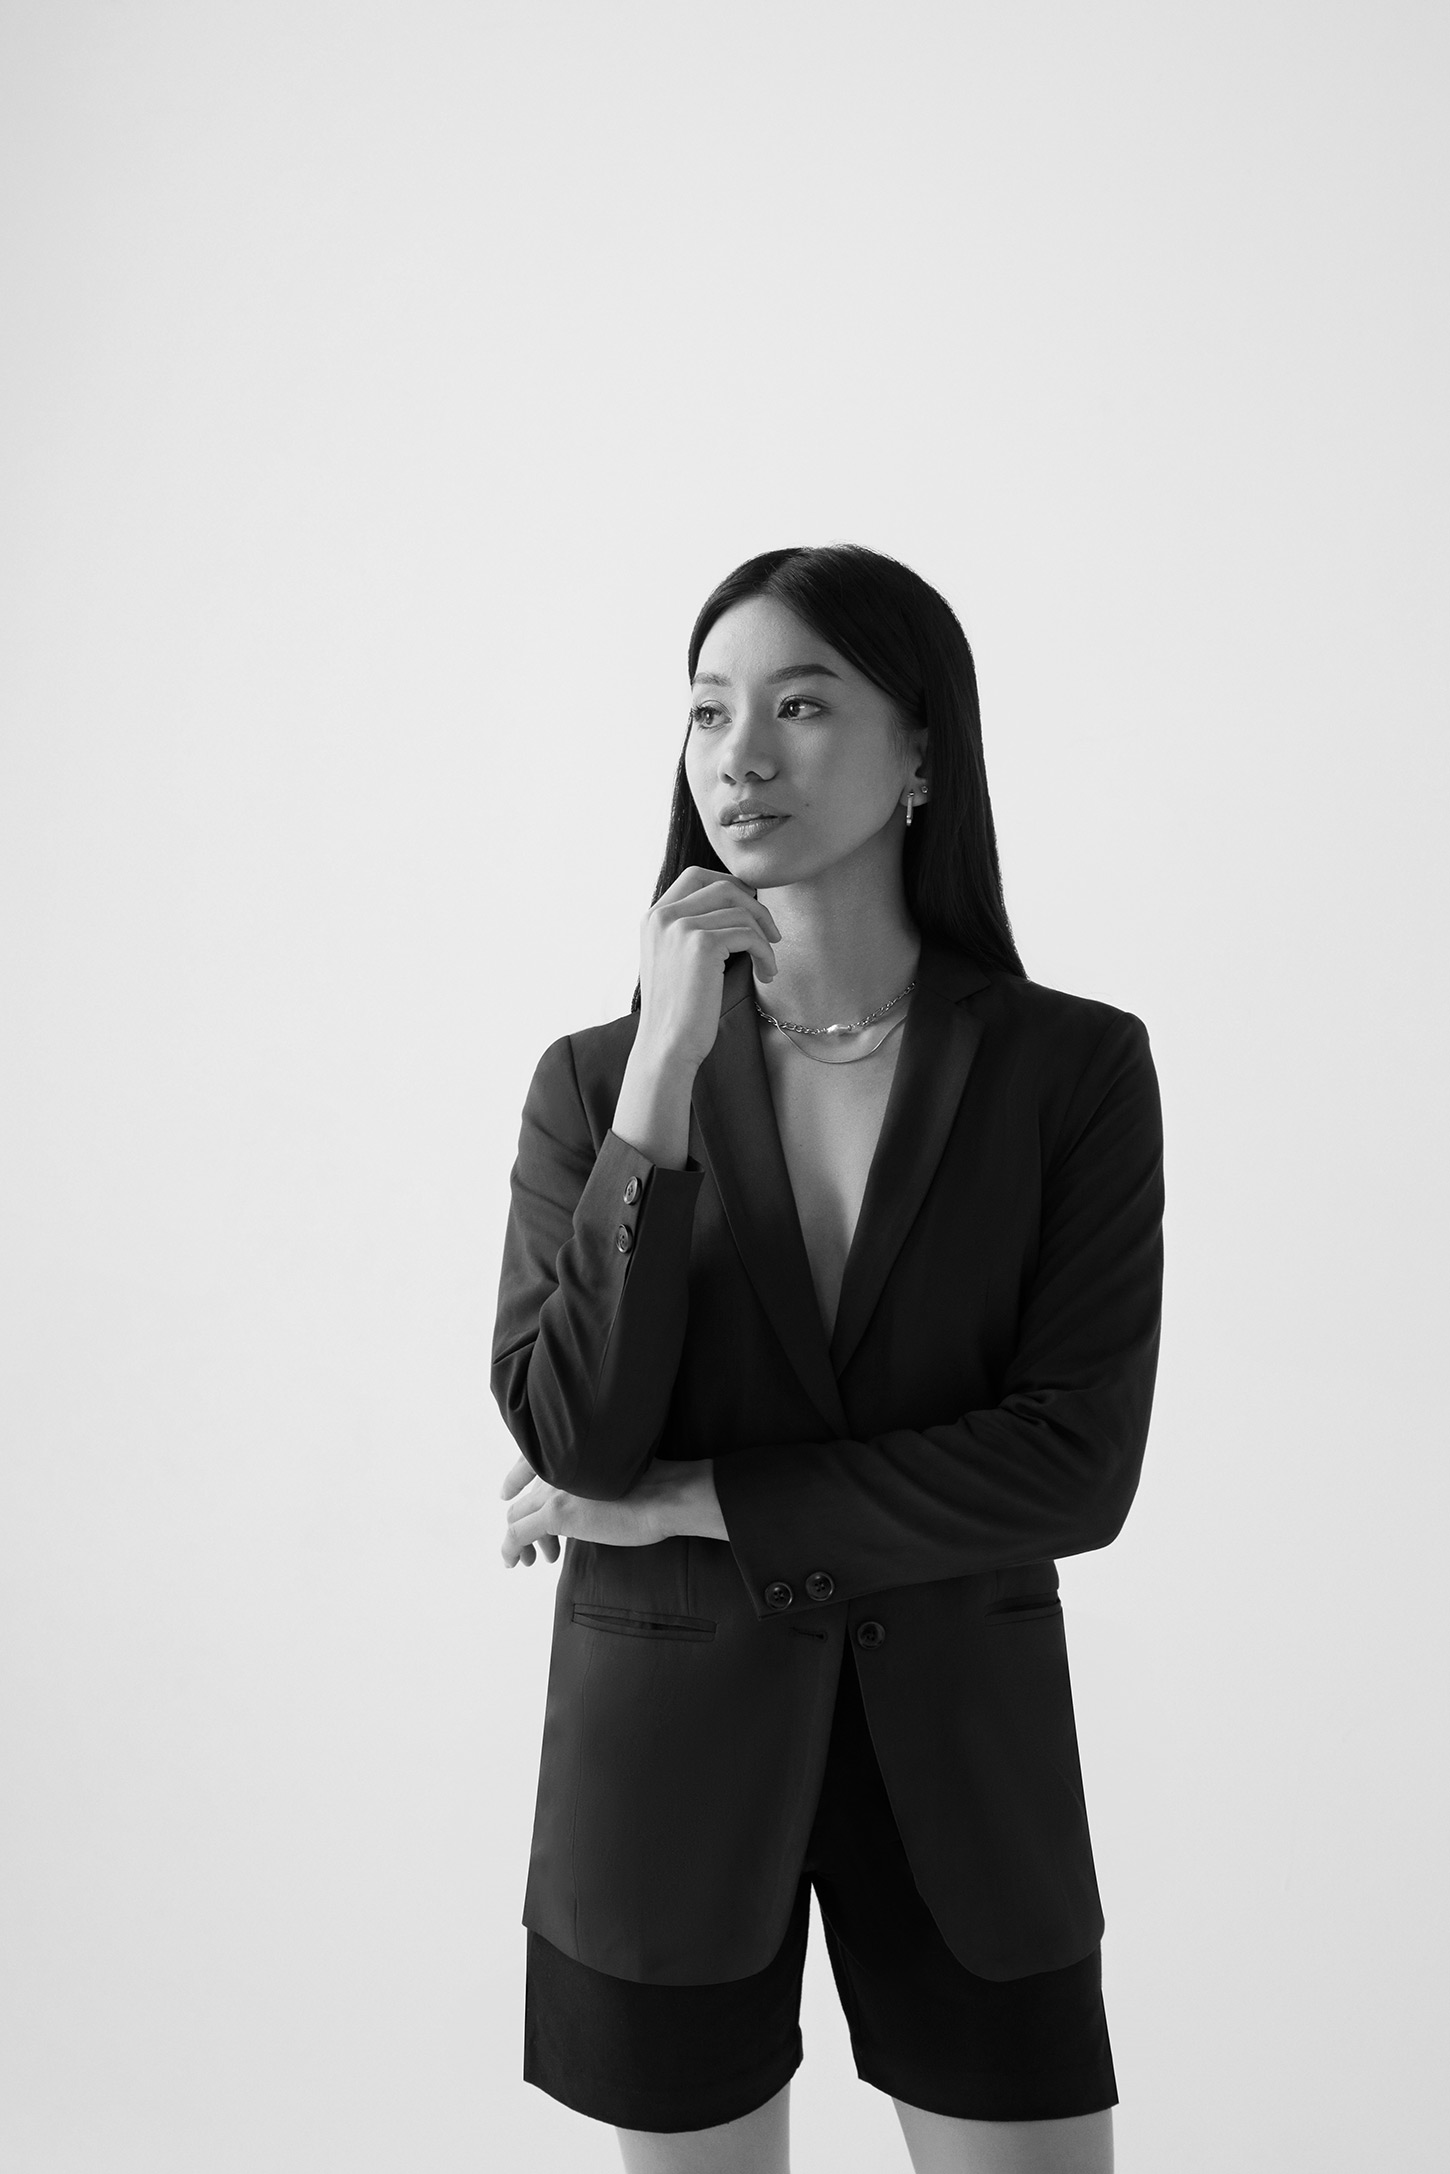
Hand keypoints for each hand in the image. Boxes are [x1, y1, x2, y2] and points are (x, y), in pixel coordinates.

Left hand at [499, 1454, 725, 1568]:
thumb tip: (586, 1503)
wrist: (667, 1494)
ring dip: (524, 1540)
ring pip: (517, 1517)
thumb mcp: (616, 1475)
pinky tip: (514, 1562)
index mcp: (571, 1453)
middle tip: (548, 1547)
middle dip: (529, 1523)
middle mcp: (557, 1466)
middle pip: (525, 1498)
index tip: (508, 1492)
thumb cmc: (656, 1487)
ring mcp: (554, 1490)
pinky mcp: (555, 1514)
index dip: (514, 1480)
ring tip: (545, 1558)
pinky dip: (510, 1550)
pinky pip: (516, 1535)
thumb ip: (591, 1482)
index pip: (527, 1462)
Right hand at [635, 865, 779, 1073]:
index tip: (750, 908)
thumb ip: (691, 928)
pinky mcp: (701, 944)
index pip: (696, 875)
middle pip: (723, 886)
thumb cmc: (678, 1009)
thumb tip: (738, 902)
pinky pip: (749, 935)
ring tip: (767, 963)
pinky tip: (766, 974)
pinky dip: (765, 954)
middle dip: (756, 906)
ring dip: (764, 937)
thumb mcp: (674, 958)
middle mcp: (662, 916)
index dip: (730, 884)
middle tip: (771, 934)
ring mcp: (680, 928)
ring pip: (741, 911)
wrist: (667, 1044)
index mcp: (653, 916)